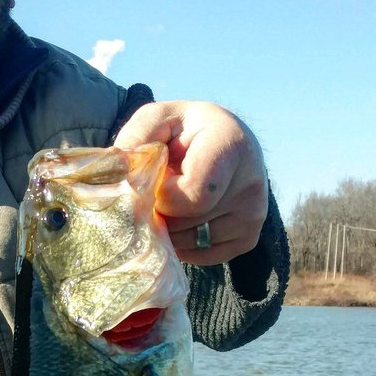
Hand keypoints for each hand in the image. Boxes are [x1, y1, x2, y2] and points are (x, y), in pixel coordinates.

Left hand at [114, 101, 267, 264]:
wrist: (224, 141)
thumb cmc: (184, 130)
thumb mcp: (158, 119)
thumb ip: (136, 139)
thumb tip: (120, 175)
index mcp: (230, 143)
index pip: (193, 194)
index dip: (162, 196)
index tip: (154, 181)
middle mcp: (251, 181)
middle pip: (189, 222)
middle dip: (161, 213)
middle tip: (156, 193)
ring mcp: (254, 213)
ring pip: (194, 242)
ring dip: (170, 230)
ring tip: (170, 203)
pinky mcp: (249, 237)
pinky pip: (205, 256)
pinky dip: (184, 245)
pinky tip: (181, 220)